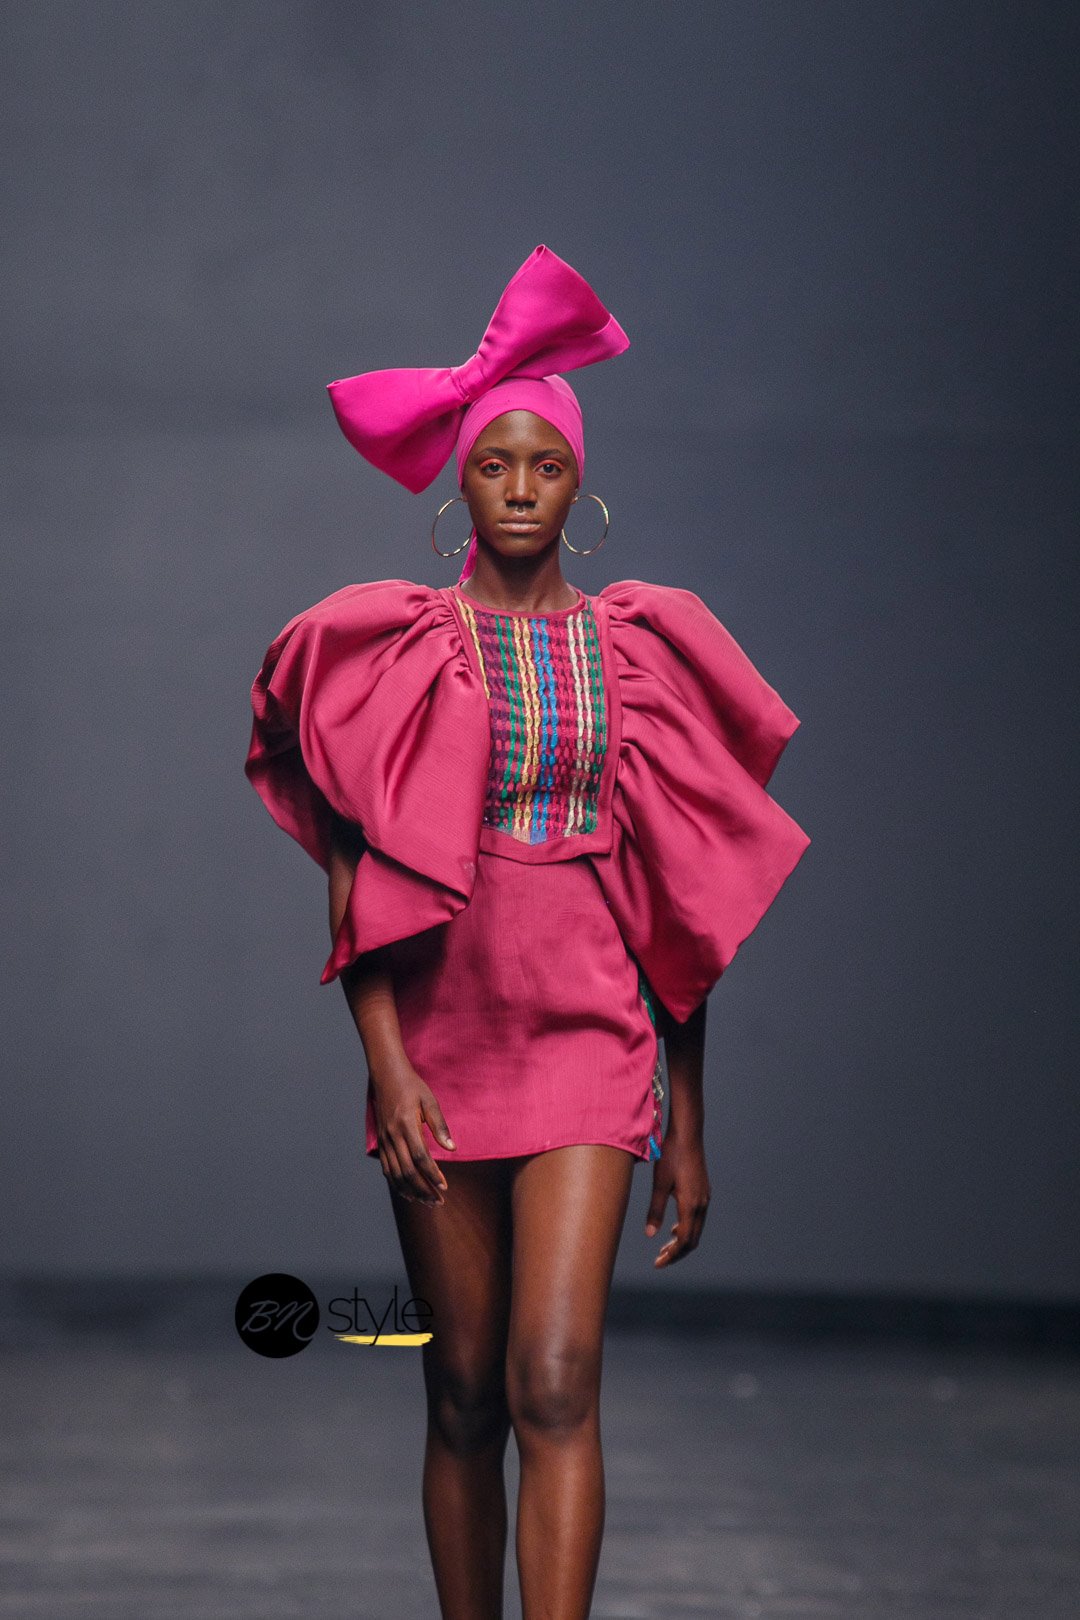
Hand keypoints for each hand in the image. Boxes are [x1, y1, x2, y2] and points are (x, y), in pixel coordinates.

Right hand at [370, 1057, 454, 1206]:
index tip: (444, 1187)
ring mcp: (385, 1140)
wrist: (386, 1075)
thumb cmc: (412, 1086)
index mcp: (406, 1124)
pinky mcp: (381, 1142)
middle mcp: (393, 1135)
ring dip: (411, 1191)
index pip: (420, 1157)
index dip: (432, 1174)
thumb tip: (452, 1149)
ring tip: (426, 1202)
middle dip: (423, 1189)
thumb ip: (440, 1126)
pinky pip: (387, 1168)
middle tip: (438, 1201)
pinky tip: (408, 1192)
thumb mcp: (430, 1101)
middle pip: (407, 1171)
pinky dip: (396, 1184)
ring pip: (395, 1174)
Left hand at [643, 1127, 710, 1266]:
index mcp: (691, 1205)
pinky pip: (698, 1218)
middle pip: (693, 1240)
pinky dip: (687, 1228)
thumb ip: (655, 1210)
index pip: (684, 1241)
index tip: (658, 1263)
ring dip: (682, 1241)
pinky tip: (673, 1227)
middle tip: (660, 1260)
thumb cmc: (672, 1156)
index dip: (671, 1255)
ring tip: (665, 1248)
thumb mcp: (659, 1183)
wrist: (688, 1134)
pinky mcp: (704, 1191)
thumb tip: (651, 1235)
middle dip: (677, 1253)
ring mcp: (705, 1197)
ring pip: (696, 1229)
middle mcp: (702, 1204)